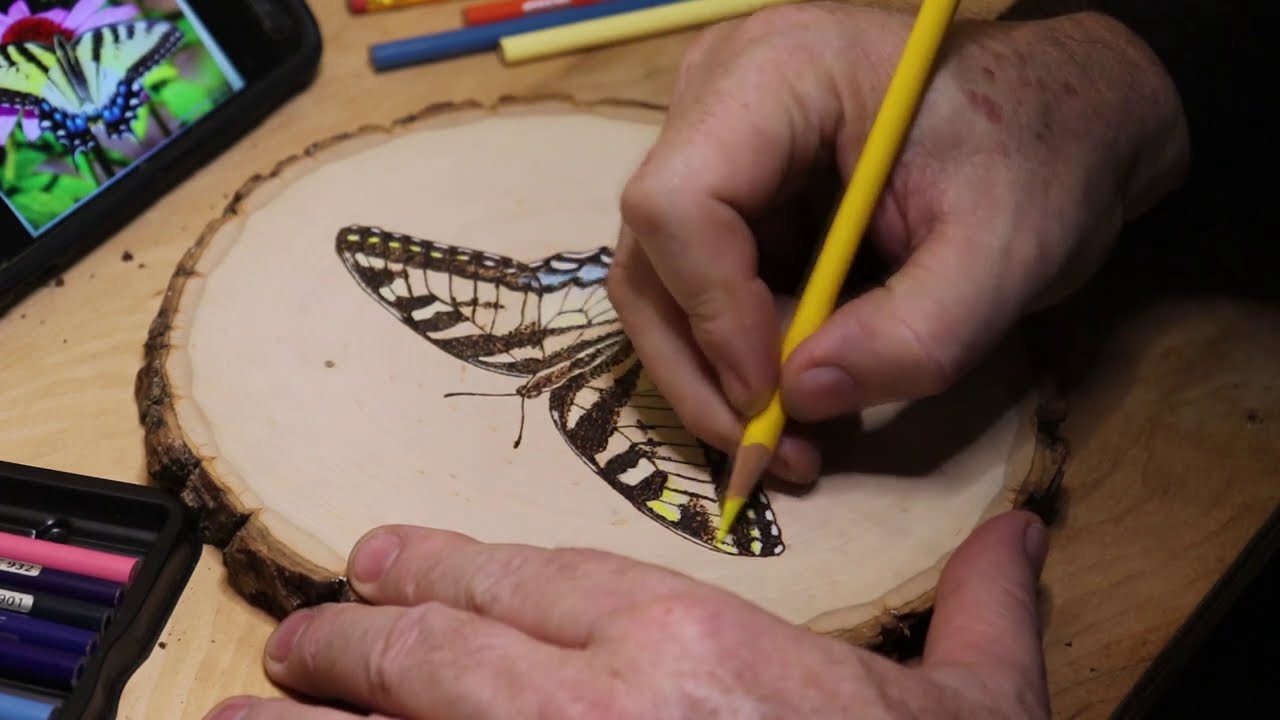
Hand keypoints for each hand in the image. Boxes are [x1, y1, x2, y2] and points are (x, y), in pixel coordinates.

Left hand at [204, 510, 1049, 719]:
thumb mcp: (971, 715)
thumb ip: (982, 616)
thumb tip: (1015, 537)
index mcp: (693, 651)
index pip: (538, 581)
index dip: (445, 566)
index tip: (385, 562)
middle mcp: (594, 710)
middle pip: (437, 651)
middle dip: (354, 639)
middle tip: (299, 639)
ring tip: (238, 717)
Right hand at [608, 2, 1188, 482]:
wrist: (1065, 118)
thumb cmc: (1046, 157)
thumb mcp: (1006, 253)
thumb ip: (913, 335)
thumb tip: (797, 401)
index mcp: (776, 74)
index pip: (680, 201)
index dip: (714, 313)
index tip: (778, 396)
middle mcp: (717, 96)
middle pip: (651, 255)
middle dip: (701, 368)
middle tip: (768, 452)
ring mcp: (715, 143)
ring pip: (661, 283)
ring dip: (713, 376)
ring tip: (789, 438)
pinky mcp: (730, 190)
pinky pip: (697, 288)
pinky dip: (735, 357)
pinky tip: (795, 394)